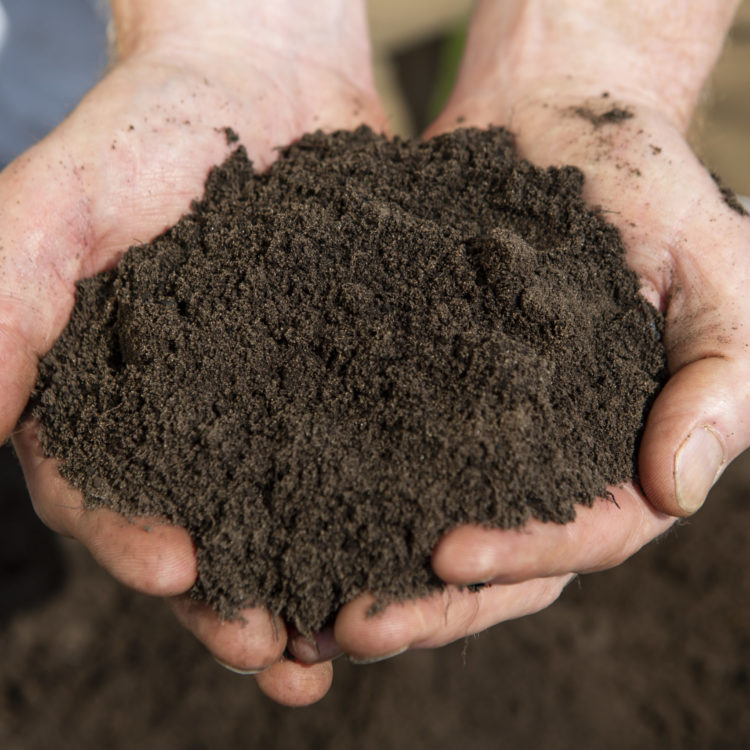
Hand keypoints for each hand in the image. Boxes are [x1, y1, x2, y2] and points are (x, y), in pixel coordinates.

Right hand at [3, 0, 385, 704]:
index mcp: (109, 398)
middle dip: (234, 601)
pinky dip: (382, 508)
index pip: (106, 496)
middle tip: (276, 659)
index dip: (133, 542)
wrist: (260, 81)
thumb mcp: (63, 204)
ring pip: (287, 514)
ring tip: (350, 643)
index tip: (181, 575)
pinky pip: (363, 455)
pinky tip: (415, 550)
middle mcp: (192, 417)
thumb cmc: (150, 131)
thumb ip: (6, 302)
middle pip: (203, 531)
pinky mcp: (344, 377)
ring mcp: (272, 402)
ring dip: (312, 584)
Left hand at [332, 0, 749, 662]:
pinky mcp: (417, 383)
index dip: (520, 556)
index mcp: (618, 457)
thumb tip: (674, 493)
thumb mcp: (718, 279)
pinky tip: (280, 511)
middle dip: (428, 602)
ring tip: (301, 601)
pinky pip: (379, 446)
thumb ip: (717, 382)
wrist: (560, 120)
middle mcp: (543, 461)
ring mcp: (474, 427)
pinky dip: (336, 486)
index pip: (579, 538)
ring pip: (426, 523)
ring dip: (369, 566)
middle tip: (351, 626)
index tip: (447, 556)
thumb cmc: (654, 194)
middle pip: (494, 562)